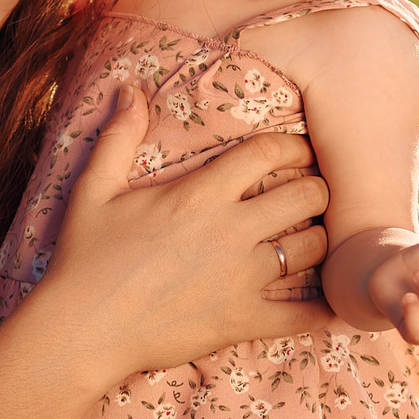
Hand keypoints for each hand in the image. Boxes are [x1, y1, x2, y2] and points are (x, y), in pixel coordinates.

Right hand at [34, 85, 331, 377]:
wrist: (82, 329)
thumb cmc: (84, 258)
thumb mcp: (94, 189)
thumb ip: (119, 136)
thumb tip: (130, 90)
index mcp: (200, 194)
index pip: (268, 153)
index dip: (294, 147)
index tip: (299, 152)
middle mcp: (231, 231)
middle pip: (307, 196)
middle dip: (317, 190)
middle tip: (312, 195)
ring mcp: (242, 278)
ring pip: (312, 249)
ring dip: (318, 241)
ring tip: (311, 240)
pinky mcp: (243, 320)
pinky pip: (302, 315)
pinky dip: (324, 310)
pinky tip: (335, 304)